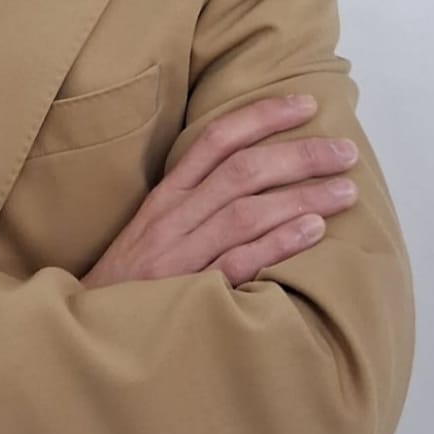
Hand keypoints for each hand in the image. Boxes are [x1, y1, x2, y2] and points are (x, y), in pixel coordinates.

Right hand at [81, 95, 357, 289]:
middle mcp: (173, 216)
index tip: (306, 104)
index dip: (261, 116)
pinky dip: (278, 243)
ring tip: (346, 191)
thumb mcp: (154, 229)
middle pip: (242, 171)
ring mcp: (180, 253)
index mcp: (167, 195)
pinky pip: (238, 261)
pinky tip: (314, 231)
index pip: (215, 139)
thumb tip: (256, 176)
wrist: (88, 329)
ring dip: (302, 196)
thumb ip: (196, 202)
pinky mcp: (188, 292)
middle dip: (298, 155)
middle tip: (346, 152)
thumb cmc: (131, 281)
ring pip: (246, 212)